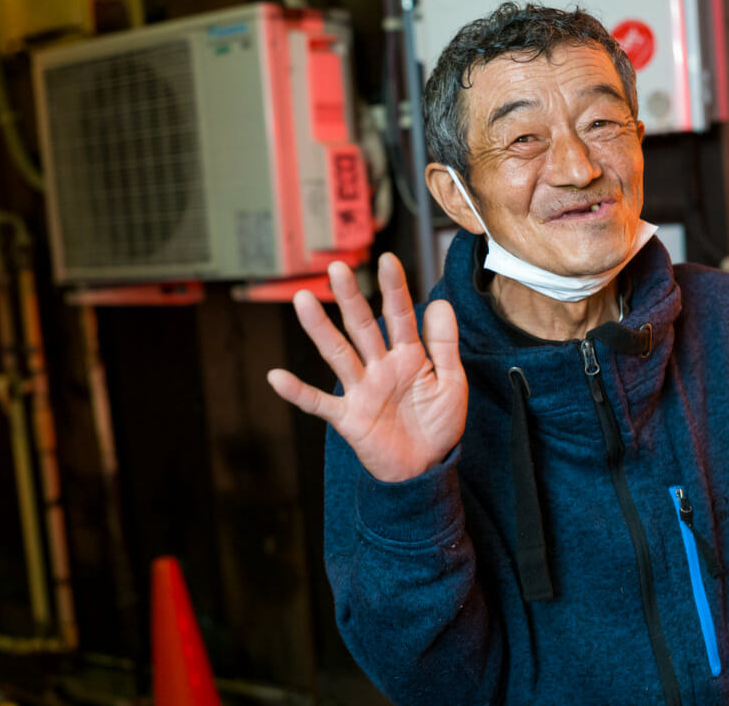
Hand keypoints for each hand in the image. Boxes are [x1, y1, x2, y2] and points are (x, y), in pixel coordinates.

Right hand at [267, 253, 467, 482]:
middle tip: (338, 268)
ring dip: (320, 329)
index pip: (400, 316)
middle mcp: (380, 367)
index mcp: (408, 356)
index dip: (394, 289)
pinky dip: (298, 392)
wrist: (426, 469)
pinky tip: (276, 377)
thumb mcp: (452, 383)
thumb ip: (445, 345)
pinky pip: (319, 404)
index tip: (388, 260)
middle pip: (362, 327)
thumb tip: (440, 303)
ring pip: (338, 354)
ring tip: (302, 300)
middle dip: (350, 298)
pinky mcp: (348, 418)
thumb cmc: (438, 425)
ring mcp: (361, 390)